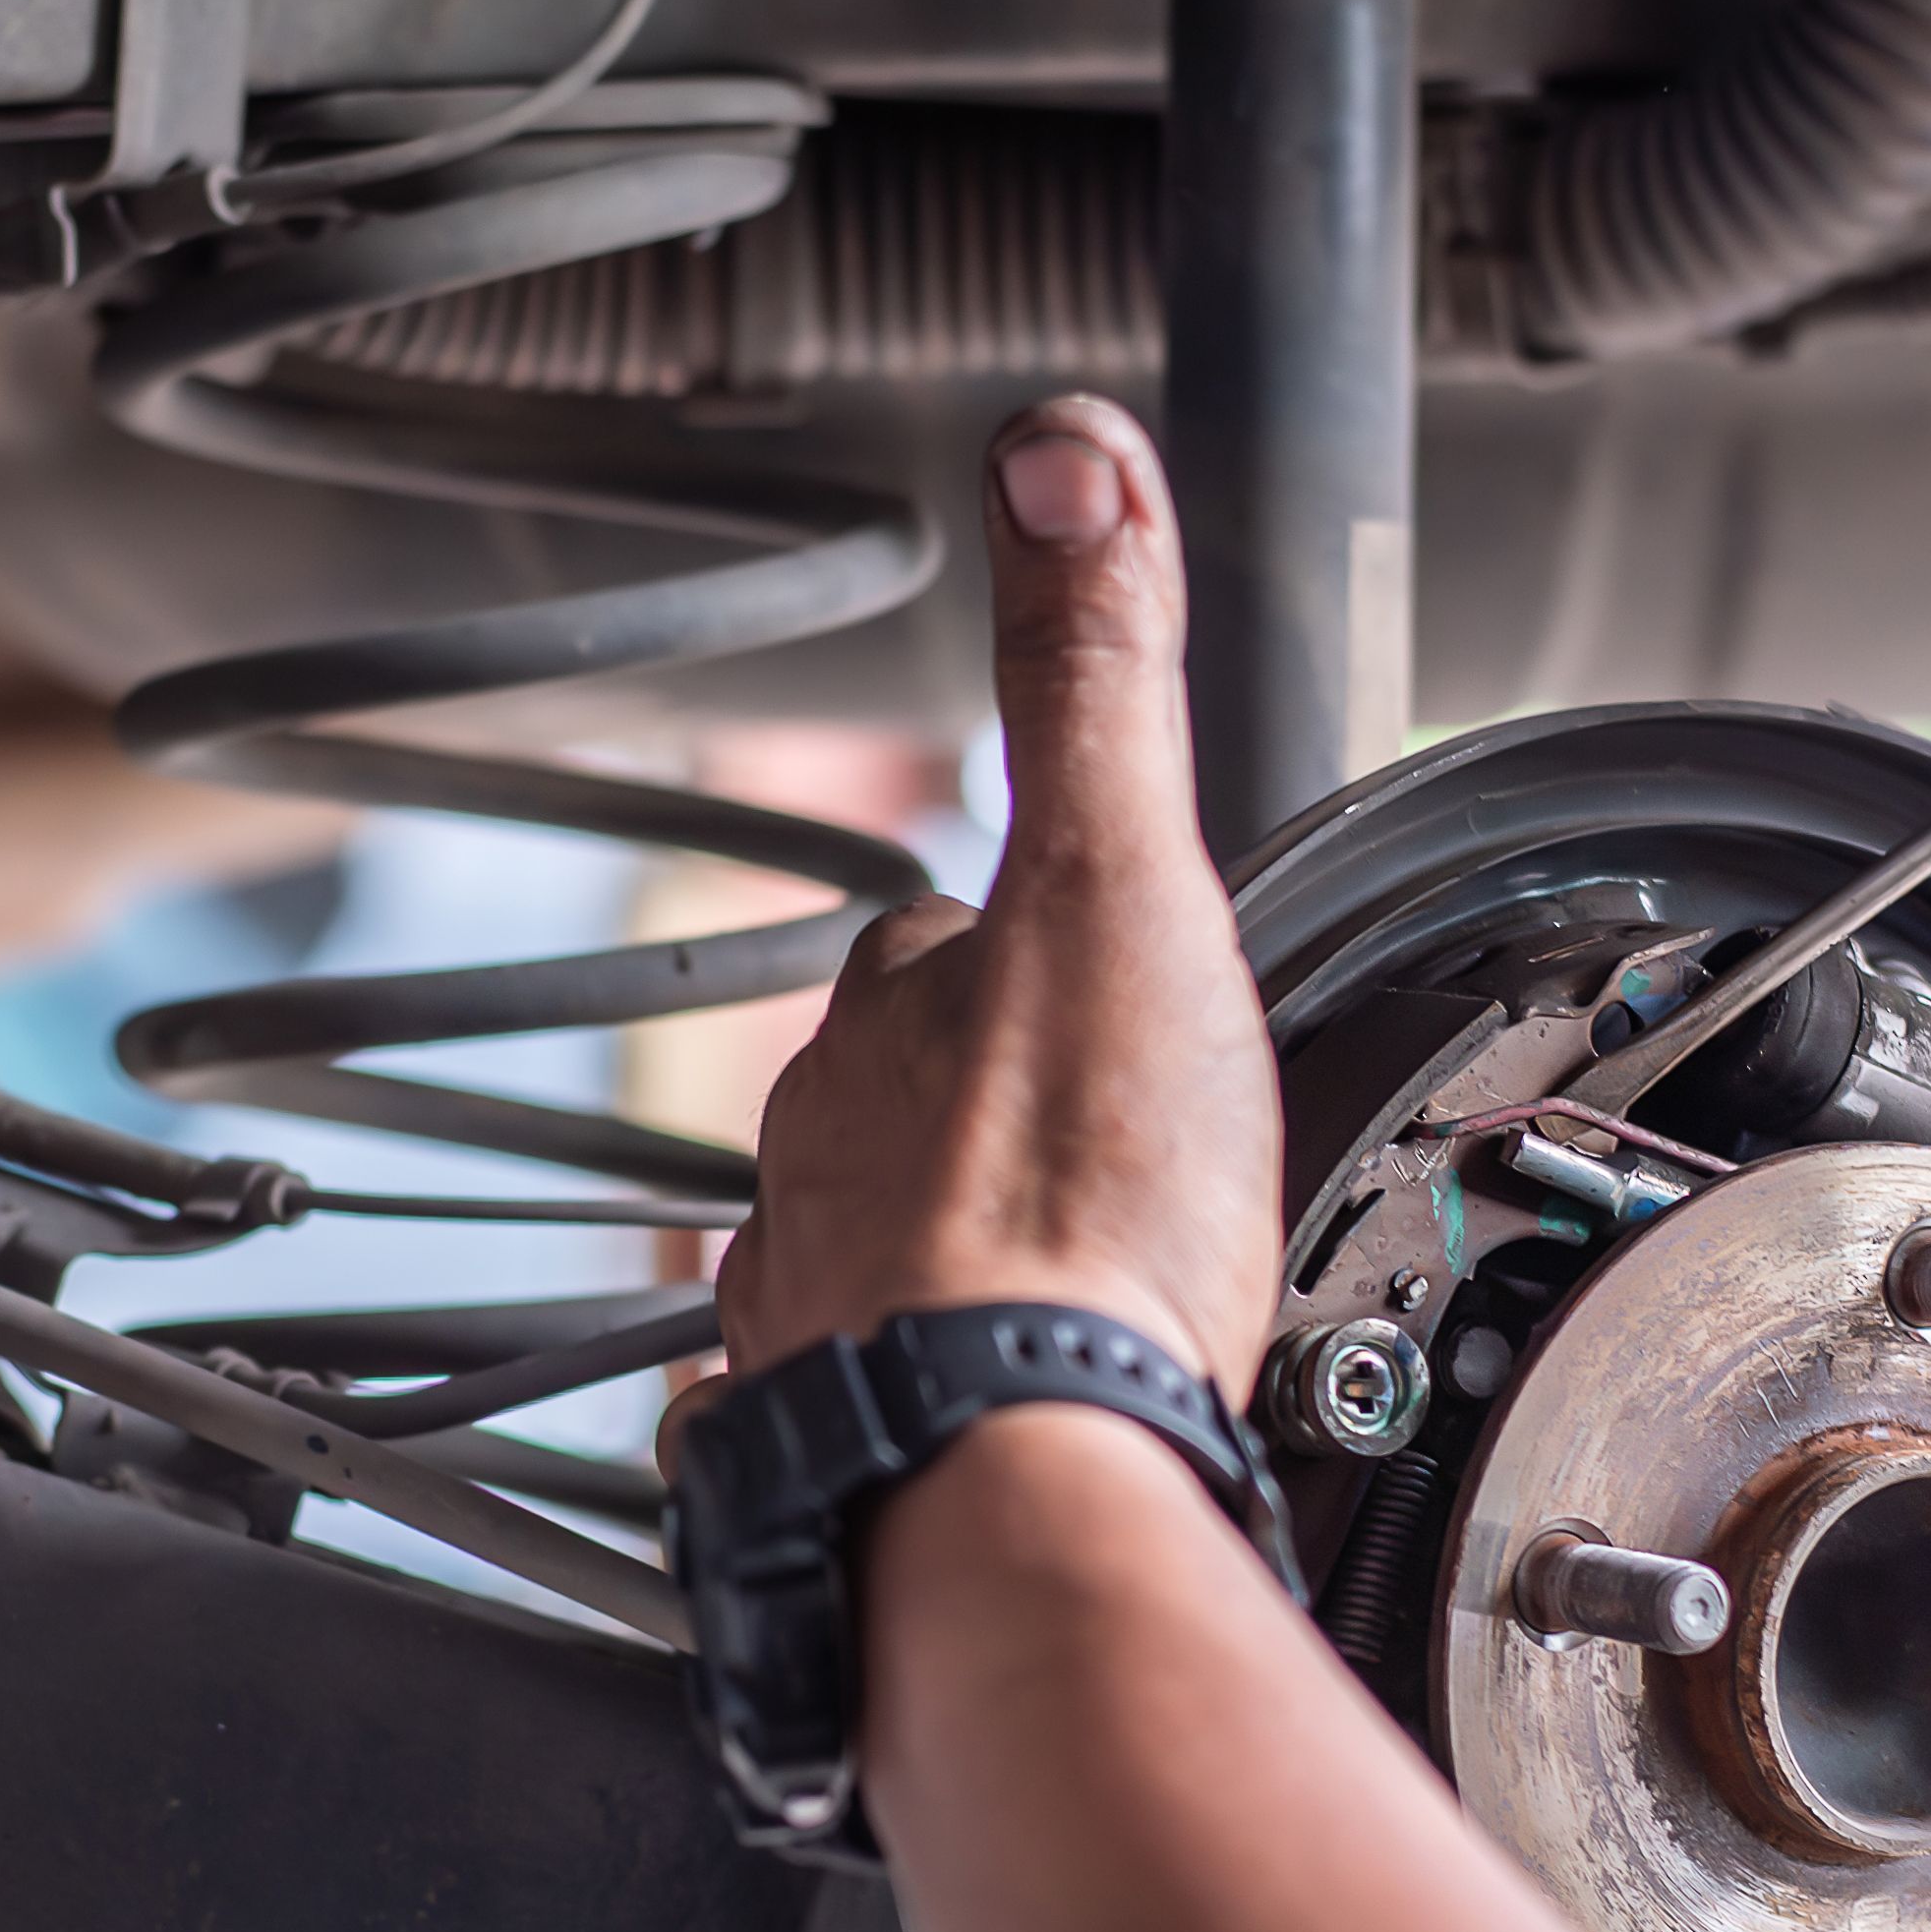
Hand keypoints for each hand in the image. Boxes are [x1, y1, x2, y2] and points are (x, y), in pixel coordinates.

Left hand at [716, 397, 1283, 1389]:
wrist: (1021, 1480)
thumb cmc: (1081, 1212)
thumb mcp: (1126, 884)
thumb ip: (1096, 678)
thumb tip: (1059, 451)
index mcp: (889, 1020)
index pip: (942, 936)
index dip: (1028, 944)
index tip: (1099, 974)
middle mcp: (813, 1164)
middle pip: (900, 1101)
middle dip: (989, 1114)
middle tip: (1108, 1152)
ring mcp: (805, 1315)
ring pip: (867, 1256)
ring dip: (944, 1264)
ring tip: (1051, 1293)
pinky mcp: (826, 1454)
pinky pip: (851, 1409)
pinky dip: (911, 1404)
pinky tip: (980, 1422)